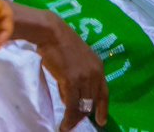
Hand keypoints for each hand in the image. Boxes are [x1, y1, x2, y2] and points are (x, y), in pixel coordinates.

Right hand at [12, 4, 108, 129]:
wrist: (49, 31)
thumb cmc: (57, 39)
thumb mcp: (74, 56)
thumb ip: (77, 72)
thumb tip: (69, 91)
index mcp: (98, 66)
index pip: (104, 92)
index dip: (102, 108)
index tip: (101, 120)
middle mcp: (94, 73)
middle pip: (92, 100)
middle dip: (85, 114)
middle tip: (77, 123)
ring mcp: (84, 77)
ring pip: (82, 104)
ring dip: (75, 118)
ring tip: (68, 126)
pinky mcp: (72, 81)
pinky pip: (72, 104)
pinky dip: (69, 116)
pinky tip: (64, 123)